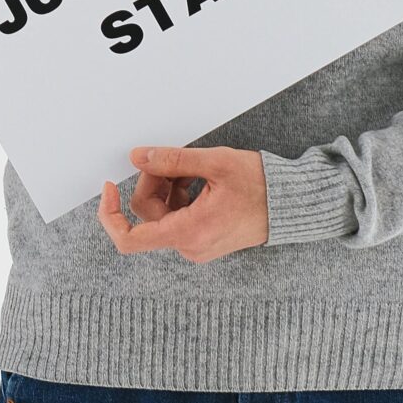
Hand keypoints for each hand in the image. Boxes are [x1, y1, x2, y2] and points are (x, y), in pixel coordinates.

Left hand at [98, 146, 268, 260]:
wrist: (292, 207)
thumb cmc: (262, 187)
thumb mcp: (216, 163)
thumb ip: (173, 160)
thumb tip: (138, 157)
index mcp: (189, 232)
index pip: (129, 239)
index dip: (110, 214)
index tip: (109, 188)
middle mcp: (190, 246)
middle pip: (148, 214)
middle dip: (153, 182)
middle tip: (172, 160)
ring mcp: (197, 245)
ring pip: (163, 214)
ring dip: (169, 186)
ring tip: (193, 168)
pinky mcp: (203, 239)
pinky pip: (178, 217)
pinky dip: (181, 194)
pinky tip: (199, 179)